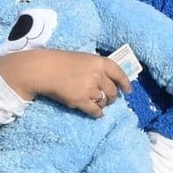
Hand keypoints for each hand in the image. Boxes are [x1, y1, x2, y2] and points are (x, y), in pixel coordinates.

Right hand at [0, 49, 130, 117]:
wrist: (43, 69)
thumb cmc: (60, 61)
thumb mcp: (82, 58)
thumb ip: (96, 68)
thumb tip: (107, 80)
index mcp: (99, 62)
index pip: (119, 73)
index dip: (125, 83)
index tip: (128, 90)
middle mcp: (97, 75)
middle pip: (113, 91)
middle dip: (112, 96)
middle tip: (108, 99)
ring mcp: (90, 89)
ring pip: (104, 101)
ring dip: (103, 104)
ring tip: (97, 103)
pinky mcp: (81, 101)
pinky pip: (96, 111)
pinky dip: (97, 114)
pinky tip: (96, 113)